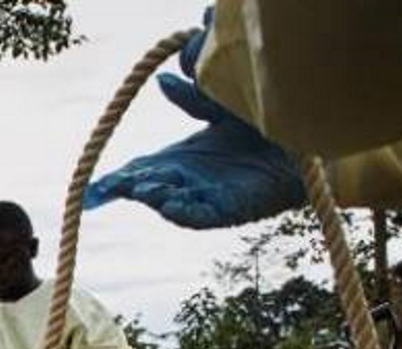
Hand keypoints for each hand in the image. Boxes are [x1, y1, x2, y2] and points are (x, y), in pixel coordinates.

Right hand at [84, 12, 302, 228]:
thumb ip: (195, 94)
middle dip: (126, 187)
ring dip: (152, 196)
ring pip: (168, 202)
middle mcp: (188, 179)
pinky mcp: (228, 210)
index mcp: (183, 157)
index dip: (112, 180)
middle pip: (146, 186)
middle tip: (111, 185)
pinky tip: (168, 201)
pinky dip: (181, 210)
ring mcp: (207, 197)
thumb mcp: (224, 102)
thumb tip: (163, 79)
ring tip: (143, 187)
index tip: (89, 189)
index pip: (139, 168)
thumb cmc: (268, 121)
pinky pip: (198, 216)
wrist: (312, 140)